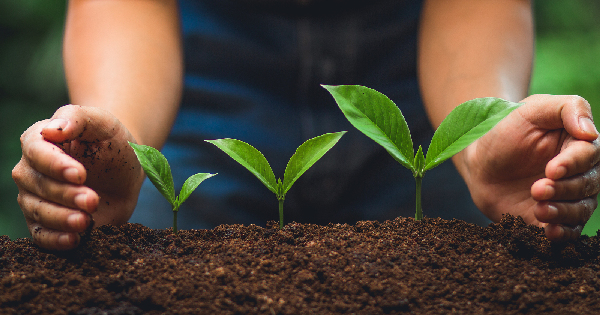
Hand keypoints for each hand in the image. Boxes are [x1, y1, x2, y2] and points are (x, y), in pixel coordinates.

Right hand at [12, 105, 143, 249]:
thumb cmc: (111, 141)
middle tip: (92, 200)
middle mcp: (30, 171)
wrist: (125, 170)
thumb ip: (78, 118)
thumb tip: (52, 129)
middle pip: (38, 185)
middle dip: (66, 195)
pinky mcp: (47, 223)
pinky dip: (55, 240)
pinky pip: (41, 235)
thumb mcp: (103, 122)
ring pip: (38, 212)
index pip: (36, 152)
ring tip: (86, 220)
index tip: (80, 174)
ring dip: (61, 218)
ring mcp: (35, 199)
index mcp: (38, 141)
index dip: (55, 164)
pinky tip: (74, 240)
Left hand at [460, 94, 599, 240]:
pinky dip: (562, 234)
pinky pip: (566, 231)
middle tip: (538, 189)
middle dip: (564, 189)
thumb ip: (566, 108)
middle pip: (586, 185)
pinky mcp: (552, 218)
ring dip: (562, 212)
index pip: (588, 155)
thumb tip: (590, 131)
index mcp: (579, 145)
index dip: (572, 164)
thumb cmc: (507, 129)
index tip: (551, 169)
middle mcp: (579, 173)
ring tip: (539, 209)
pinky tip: (550, 233)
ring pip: (579, 210)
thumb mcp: (532, 109)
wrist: (480, 160)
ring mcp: (567, 198)